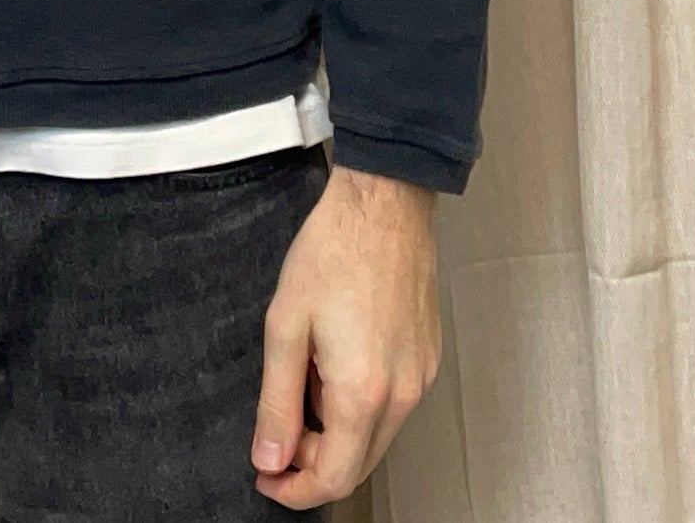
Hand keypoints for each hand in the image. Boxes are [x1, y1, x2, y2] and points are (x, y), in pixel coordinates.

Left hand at [250, 163, 440, 507]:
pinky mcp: (427, 360)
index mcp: (363, 392)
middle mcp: (402, 395)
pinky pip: (392, 406)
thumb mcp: (285, 325)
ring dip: (336, 434)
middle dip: (313, 464)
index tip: (267, 477)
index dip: (295, 489)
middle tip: (275, 439)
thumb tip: (269, 458)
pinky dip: (359, 407)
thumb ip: (276, 401)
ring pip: (376, 437)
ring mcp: (420, 378)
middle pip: (359, 465)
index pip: (335, 477)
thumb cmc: (334, 251)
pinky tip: (332, 367)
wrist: (383, 205)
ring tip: (301, 384)